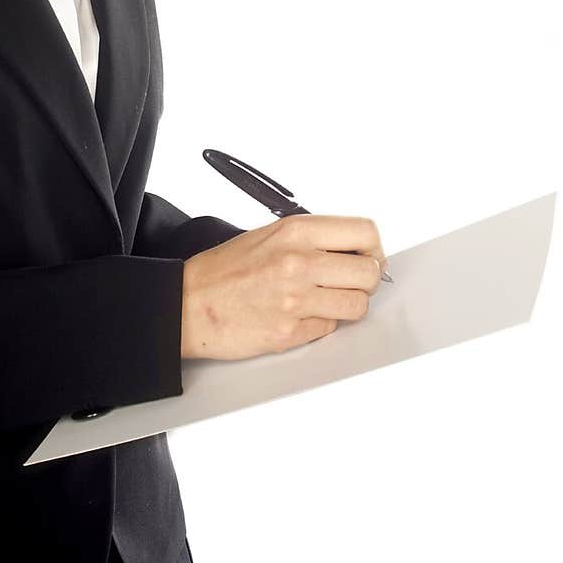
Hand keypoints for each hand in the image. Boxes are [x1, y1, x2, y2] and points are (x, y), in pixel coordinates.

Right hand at [181, 213, 386, 359]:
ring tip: (326, 300)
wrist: (188, 304)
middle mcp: (300, 262)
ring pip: (358, 305)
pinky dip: (322, 324)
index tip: (370, 256)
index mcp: (296, 232)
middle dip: (366, 280)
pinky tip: (301, 315)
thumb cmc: (223, 270)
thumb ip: (311, 239)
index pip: (364, 232)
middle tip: (351, 282)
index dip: (374, 248)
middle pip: (369, 272)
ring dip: (348, 304)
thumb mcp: (269, 235)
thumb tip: (353, 250)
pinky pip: (330, 328)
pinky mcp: (291, 331)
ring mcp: (297, 299)